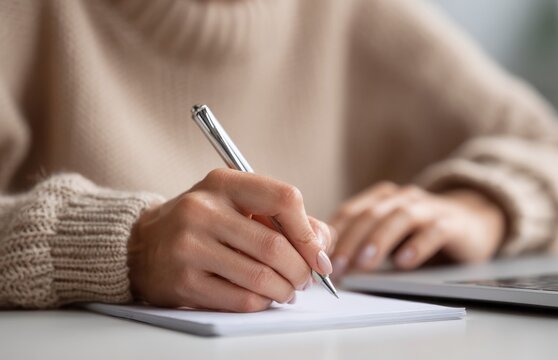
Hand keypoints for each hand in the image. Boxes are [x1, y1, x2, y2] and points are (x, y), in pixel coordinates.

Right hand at [127, 169, 333, 311]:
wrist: (141, 244)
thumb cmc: (203, 223)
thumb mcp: (238, 204)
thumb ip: (283, 218)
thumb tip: (323, 246)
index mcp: (224, 183)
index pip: (284, 198)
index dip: (309, 231)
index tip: (318, 254)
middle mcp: (203, 210)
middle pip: (275, 246)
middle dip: (301, 270)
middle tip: (305, 279)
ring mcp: (190, 246)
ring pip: (261, 277)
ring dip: (285, 290)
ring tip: (287, 289)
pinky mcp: (183, 281)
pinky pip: (241, 300)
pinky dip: (262, 303)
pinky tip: (262, 297)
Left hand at [329, 182, 505, 276]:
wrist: (475, 220)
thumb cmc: (423, 231)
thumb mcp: (391, 234)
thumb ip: (365, 242)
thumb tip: (329, 266)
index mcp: (383, 199)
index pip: (351, 212)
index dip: (333, 234)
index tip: (318, 257)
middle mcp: (403, 198)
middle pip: (371, 215)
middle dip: (350, 240)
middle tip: (336, 266)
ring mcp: (429, 208)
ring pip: (399, 218)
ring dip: (379, 240)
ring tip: (364, 263)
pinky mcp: (452, 223)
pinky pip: (434, 231)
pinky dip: (418, 245)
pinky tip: (405, 262)